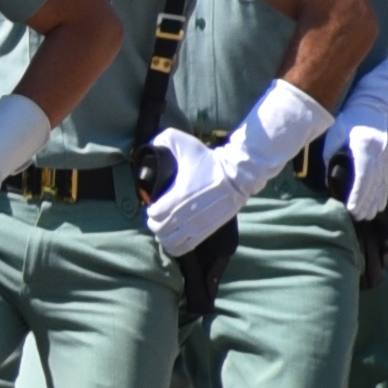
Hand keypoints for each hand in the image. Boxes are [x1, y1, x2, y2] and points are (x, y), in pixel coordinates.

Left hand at [144, 128, 249, 258]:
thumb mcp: (184, 142)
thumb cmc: (209, 160)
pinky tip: (173, 240)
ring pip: (170, 242)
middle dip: (154, 223)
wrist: (237, 176)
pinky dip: (175, 247)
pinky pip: (184, 248)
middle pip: (159, 229)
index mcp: (177, 197)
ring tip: (164, 229)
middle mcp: (185, 215)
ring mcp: (196, 226)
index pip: (154, 213)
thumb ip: (163, 139)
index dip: (150, 210)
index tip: (152, 205)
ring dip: (163, 237)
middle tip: (156, 217)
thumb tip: (150, 144)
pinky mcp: (206, 232)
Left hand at [331, 121, 387, 224]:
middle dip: (366, 202)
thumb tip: (328, 180)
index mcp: (365, 145)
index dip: (357, 194)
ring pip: (383, 182)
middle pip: (374, 183)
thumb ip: (331, 156)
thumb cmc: (352, 117)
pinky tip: (379, 203)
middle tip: (358, 218)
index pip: (362, 176)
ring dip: (375, 200)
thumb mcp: (336, 133)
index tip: (351, 209)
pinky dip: (383, 191)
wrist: (380, 101)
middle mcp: (382, 151)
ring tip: (368, 215)